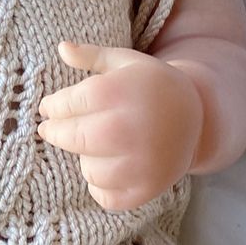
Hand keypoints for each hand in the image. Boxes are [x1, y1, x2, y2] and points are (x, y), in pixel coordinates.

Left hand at [36, 39, 203, 210]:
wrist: (198, 118)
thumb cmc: (152, 87)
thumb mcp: (127, 63)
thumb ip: (92, 56)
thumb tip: (62, 48)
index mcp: (122, 92)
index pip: (70, 103)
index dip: (53, 107)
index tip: (47, 109)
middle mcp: (130, 128)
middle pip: (74, 137)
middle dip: (56, 133)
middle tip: (49, 130)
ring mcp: (140, 163)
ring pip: (88, 169)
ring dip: (86, 158)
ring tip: (96, 146)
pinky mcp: (146, 190)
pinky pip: (104, 196)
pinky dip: (101, 185)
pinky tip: (109, 169)